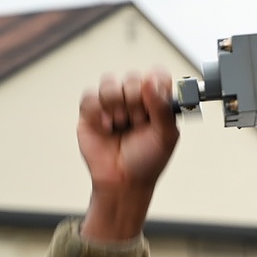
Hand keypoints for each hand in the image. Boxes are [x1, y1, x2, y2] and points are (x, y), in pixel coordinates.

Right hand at [78, 71, 179, 239]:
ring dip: (116, 105)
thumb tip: (151, 81)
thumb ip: (163, 108)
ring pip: (109, 82)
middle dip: (136, 101)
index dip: (155, 82)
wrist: (123, 182)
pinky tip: (106, 128)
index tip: (155, 98)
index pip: (157, 75)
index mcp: (156, 102)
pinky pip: (90, 96)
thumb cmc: (147, 161)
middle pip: (132, 77)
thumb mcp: (166, 136)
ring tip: (121, 124)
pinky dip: (98, 112)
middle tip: (138, 121)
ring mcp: (112, 104)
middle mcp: (134, 99)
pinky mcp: (91, 111)